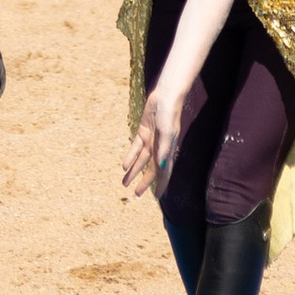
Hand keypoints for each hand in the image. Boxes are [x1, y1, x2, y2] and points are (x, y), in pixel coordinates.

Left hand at [121, 80, 193, 197]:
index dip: (161, 185)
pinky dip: (130, 157)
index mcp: (168, 150)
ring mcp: (152, 140)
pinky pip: (136, 148)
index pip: (164, 172)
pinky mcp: (144, 132)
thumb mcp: (167, 132)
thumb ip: (164, 149)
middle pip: (151, 169)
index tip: (157, 198)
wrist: (166, 96)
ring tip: (125, 184)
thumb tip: (162, 167)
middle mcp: (160, 148)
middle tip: (136, 195)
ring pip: (141, 160)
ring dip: (134, 171)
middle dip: (144, 182)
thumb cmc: (169, 114)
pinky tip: (124, 166)